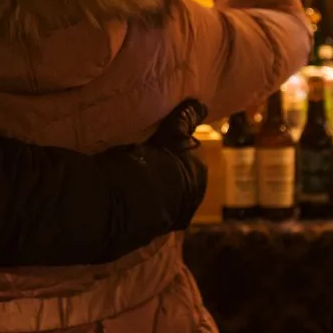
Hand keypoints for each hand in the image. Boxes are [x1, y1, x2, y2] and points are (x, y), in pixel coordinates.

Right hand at [145, 98, 209, 229]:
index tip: (159, 147)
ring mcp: (177, 215)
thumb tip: (200, 103)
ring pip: (167, 198)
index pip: (189, 159)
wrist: (143, 197)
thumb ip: (187, 118)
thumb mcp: (173, 131)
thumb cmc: (162, 158)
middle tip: (146, 164)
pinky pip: (153, 213)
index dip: (173, 152)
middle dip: (167, 174)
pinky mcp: (160, 229)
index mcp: (199, 172)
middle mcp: (194, 196)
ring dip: (156, 191)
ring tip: (135, 181)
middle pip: (179, 180)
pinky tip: (131, 198)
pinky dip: (145, 206)